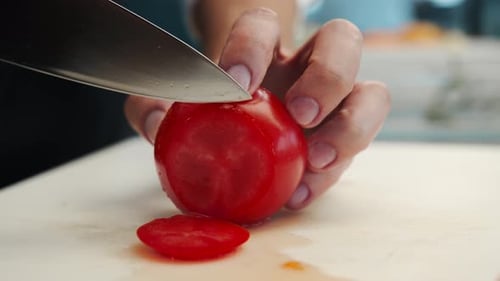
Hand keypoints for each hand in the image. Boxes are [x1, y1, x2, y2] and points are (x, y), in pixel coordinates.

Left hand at [125, 8, 389, 209]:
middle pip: (343, 42)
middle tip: (301, 114)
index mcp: (265, 46)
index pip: (263, 24)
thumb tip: (154, 120)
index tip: (237, 84)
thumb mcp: (185, 100)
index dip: (252, 46)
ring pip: (372, 94)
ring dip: (351, 127)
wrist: (247, 125)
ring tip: (317, 161)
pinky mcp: (344, 136)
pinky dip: (334, 173)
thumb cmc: (219, 106)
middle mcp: (308, 64)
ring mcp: (335, 100)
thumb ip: (158, 103)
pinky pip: (357, 148)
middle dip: (327, 76)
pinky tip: (301, 193)